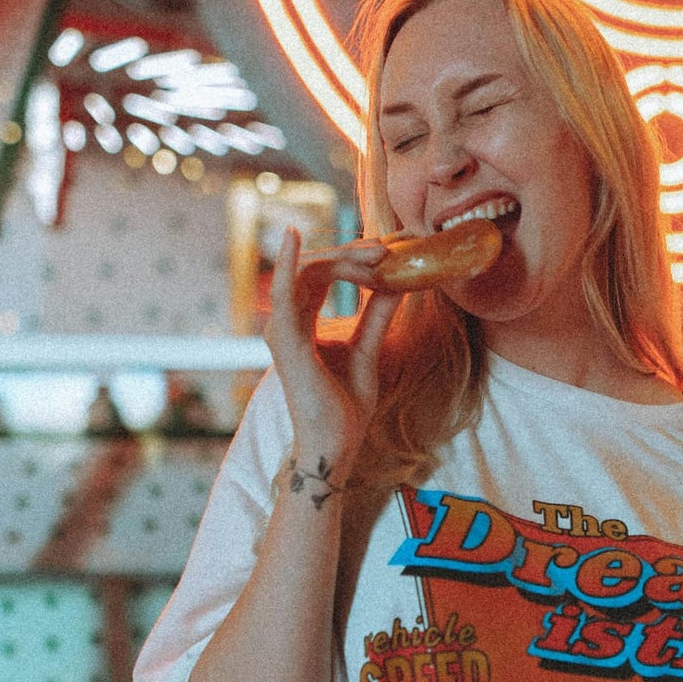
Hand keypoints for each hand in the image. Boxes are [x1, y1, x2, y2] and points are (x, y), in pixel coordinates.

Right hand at [263, 226, 402, 464]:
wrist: (337, 445)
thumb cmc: (346, 405)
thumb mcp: (369, 348)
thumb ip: (378, 313)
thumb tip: (399, 281)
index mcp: (302, 320)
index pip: (325, 273)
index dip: (354, 257)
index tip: (391, 249)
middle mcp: (287, 320)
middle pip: (317, 266)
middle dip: (354, 252)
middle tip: (391, 247)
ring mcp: (283, 329)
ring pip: (309, 272)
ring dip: (344, 257)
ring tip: (381, 253)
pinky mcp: (286, 341)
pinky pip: (283, 294)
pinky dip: (287, 264)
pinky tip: (292, 237)